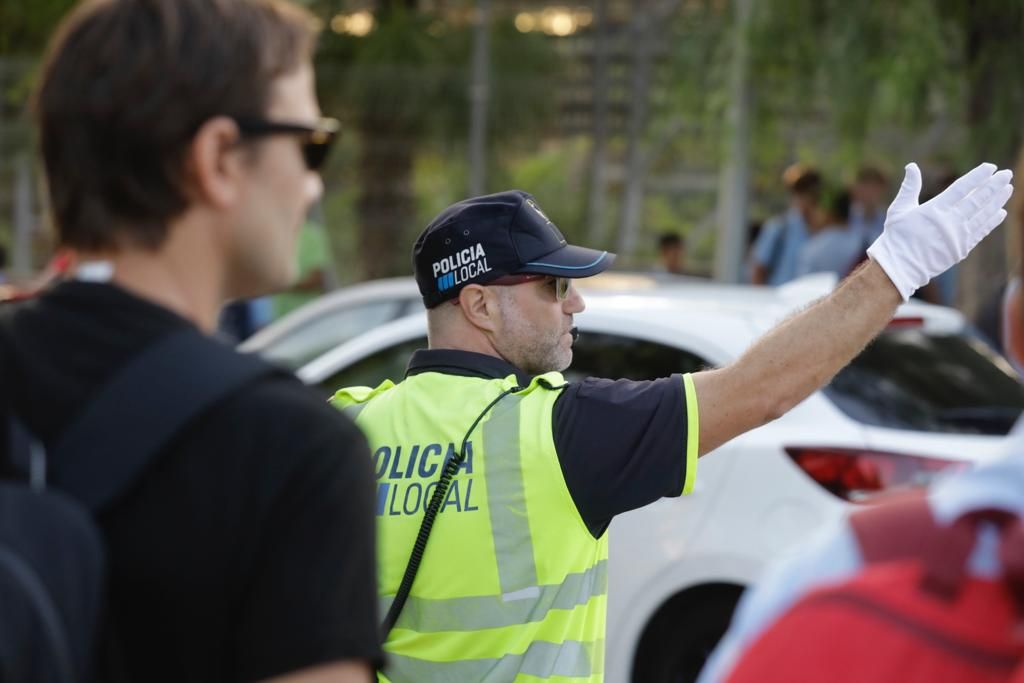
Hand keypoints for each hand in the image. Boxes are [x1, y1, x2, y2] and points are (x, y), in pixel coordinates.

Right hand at [866, 162, 1012, 300]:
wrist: (900, 268)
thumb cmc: (896, 237)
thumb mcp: (898, 210)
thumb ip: (909, 187)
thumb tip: (912, 165)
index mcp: (933, 210)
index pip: (961, 188)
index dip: (977, 177)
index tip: (991, 167)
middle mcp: (949, 222)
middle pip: (977, 199)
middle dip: (993, 185)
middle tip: (1006, 174)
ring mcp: (957, 236)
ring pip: (982, 214)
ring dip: (997, 200)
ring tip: (1008, 188)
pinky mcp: (961, 248)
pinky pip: (981, 231)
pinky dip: (991, 221)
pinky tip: (1000, 211)